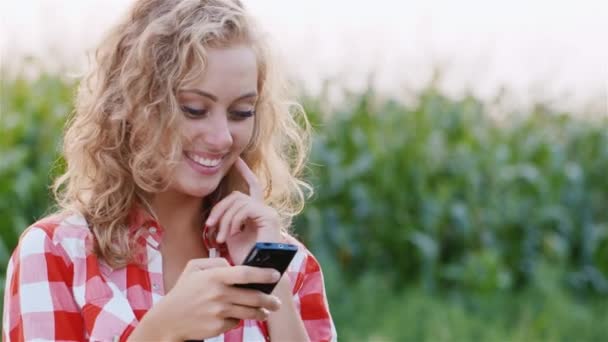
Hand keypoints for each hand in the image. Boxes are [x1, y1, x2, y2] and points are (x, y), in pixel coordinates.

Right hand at [136, 258, 281, 340]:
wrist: (168, 319)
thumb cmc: (184, 290)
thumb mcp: (194, 268)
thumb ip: (216, 262)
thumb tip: (235, 265)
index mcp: (214, 276)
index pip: (245, 273)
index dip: (263, 274)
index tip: (276, 275)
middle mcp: (219, 294)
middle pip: (254, 297)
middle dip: (270, 300)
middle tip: (277, 302)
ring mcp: (219, 312)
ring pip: (249, 312)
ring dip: (261, 312)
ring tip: (266, 311)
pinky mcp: (218, 327)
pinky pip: (236, 321)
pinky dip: (239, 319)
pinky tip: (238, 316)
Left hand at [205, 157, 282, 263]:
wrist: (257, 276)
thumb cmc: (244, 261)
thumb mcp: (231, 236)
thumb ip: (227, 220)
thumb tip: (214, 213)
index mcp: (257, 212)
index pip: (252, 185)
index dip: (245, 171)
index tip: (236, 159)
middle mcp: (265, 210)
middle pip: (237, 195)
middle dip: (219, 209)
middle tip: (209, 226)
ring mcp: (270, 213)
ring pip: (239, 201)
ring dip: (224, 220)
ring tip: (220, 239)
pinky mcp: (270, 217)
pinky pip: (245, 208)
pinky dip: (233, 221)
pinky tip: (230, 236)